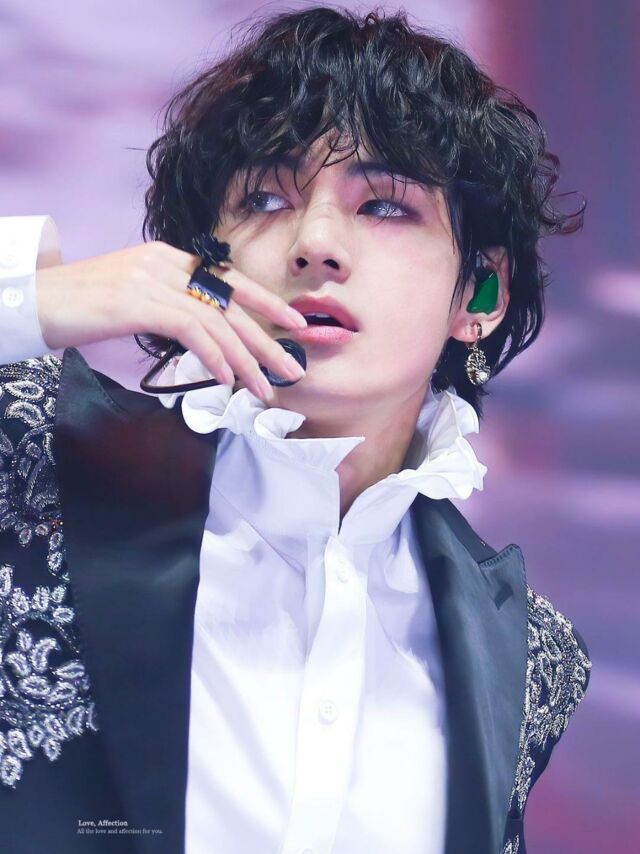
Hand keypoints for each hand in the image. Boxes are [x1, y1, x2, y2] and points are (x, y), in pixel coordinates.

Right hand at [35, 240, 307, 401]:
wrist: (34, 301)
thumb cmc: (80, 307)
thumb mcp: (134, 299)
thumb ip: (170, 306)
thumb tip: (206, 337)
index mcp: (168, 258)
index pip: (230, 281)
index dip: (267, 304)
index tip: (295, 326)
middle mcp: (166, 262)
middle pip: (231, 304)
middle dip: (266, 340)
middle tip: (290, 370)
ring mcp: (152, 279)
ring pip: (216, 321)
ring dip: (244, 360)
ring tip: (261, 389)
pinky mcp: (137, 300)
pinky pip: (191, 330)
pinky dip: (214, 357)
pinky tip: (226, 379)